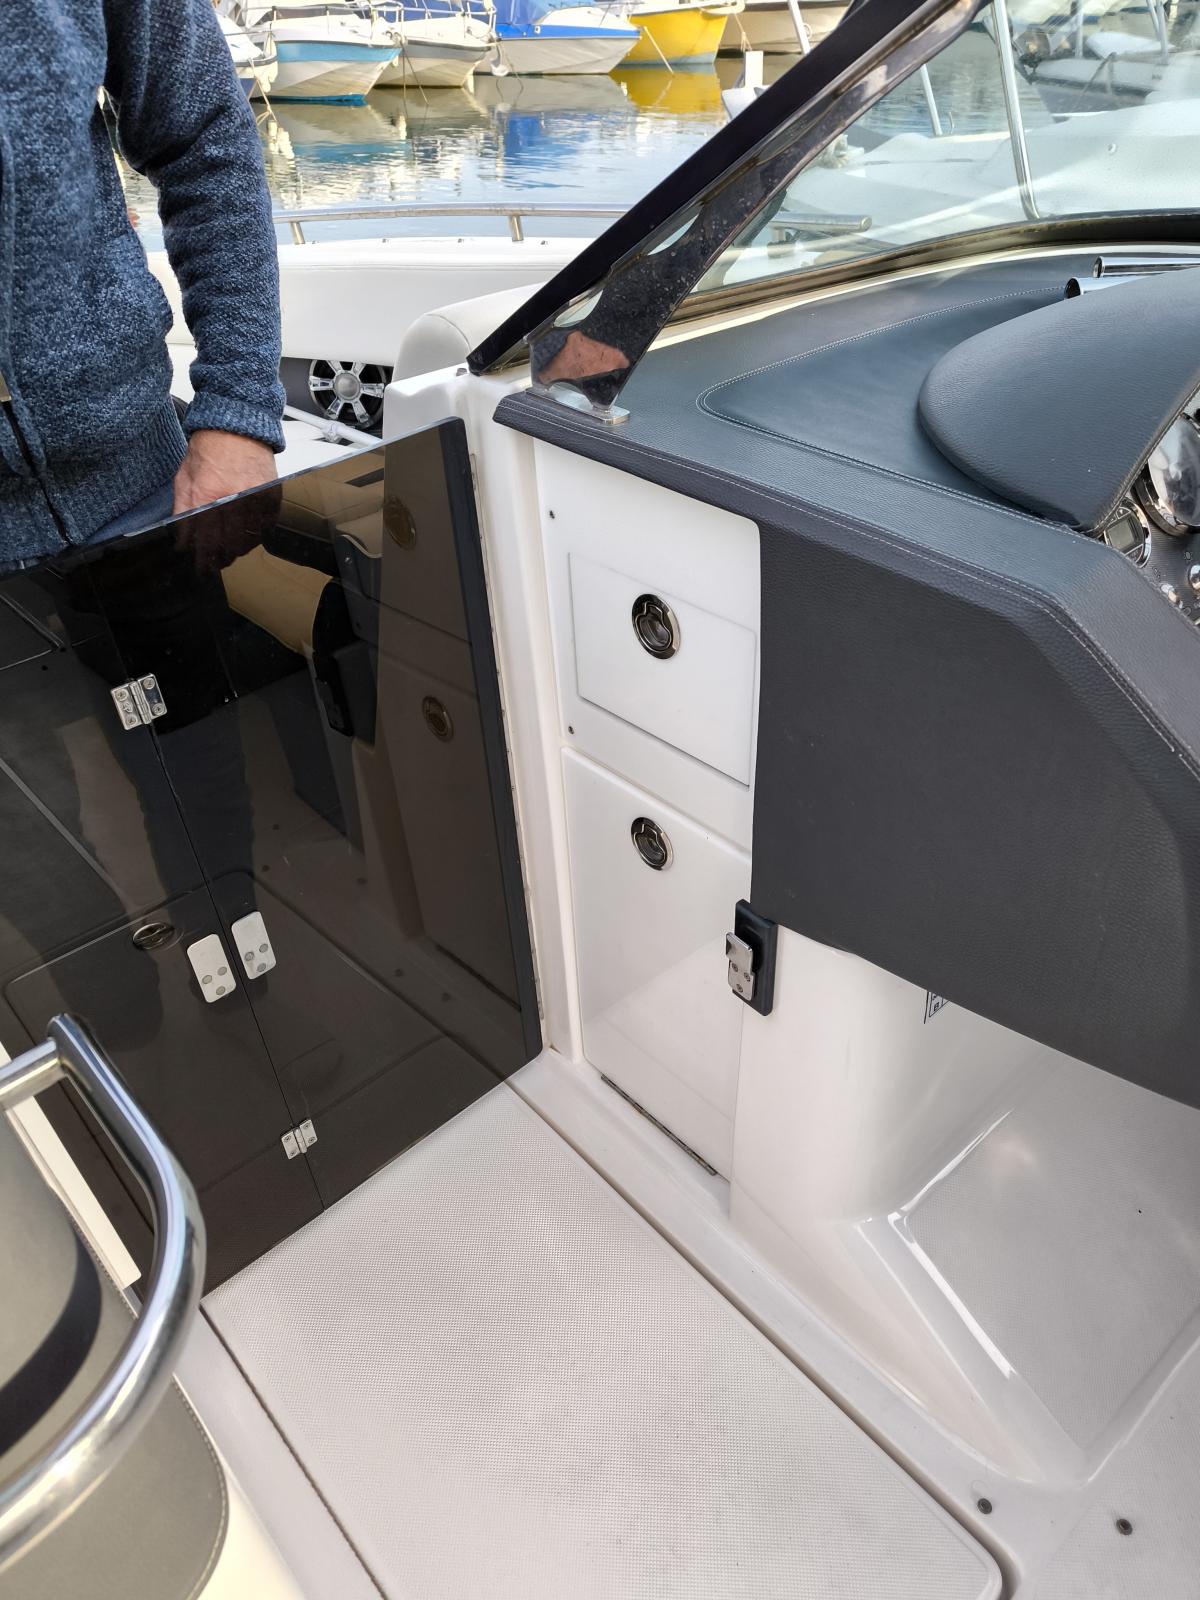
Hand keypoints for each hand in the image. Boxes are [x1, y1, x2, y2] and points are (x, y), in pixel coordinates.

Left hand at [172, 430, 280, 575]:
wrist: (236, 427)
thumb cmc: (209, 448)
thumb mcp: (184, 478)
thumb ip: (182, 510)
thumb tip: (183, 538)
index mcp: (208, 494)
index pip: (207, 540)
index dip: (205, 560)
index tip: (203, 568)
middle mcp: (234, 499)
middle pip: (231, 545)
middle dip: (222, 557)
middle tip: (217, 560)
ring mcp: (256, 499)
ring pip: (250, 540)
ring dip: (239, 548)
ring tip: (231, 547)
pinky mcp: (271, 496)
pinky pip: (266, 527)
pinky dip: (256, 534)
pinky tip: (247, 533)